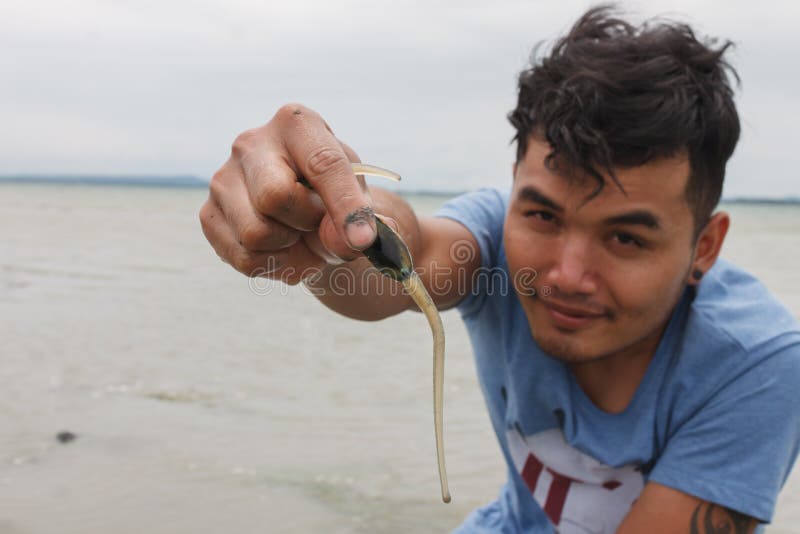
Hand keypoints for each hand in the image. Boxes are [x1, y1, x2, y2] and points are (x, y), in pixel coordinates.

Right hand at [199, 104, 376, 283]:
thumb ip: (365, 219)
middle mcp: (251, 143)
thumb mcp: (359, 198)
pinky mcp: (208, 214)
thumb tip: (351, 240)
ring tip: (303, 239)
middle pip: (275, 197)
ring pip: (256, 234)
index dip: (346, 206)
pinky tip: (284, 250)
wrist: (301, 205)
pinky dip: (274, 265)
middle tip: (319, 224)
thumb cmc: (333, 193)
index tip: (363, 239)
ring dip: (292, 250)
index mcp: (296, 124)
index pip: (322, 164)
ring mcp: (223, 178)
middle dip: (307, 223)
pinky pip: (244, 258)